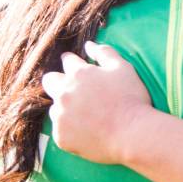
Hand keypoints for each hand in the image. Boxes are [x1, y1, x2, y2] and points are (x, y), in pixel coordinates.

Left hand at [42, 41, 151, 163]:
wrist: (132, 133)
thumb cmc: (132, 99)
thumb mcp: (124, 68)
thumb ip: (104, 53)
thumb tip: (88, 45)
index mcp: (79, 73)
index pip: (67, 60)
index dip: (74, 63)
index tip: (79, 70)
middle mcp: (64, 92)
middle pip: (50, 81)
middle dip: (59, 81)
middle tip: (76, 91)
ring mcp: (60, 115)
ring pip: (56, 107)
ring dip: (67, 108)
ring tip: (88, 115)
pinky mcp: (61, 136)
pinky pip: (61, 129)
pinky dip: (72, 129)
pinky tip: (89, 130)